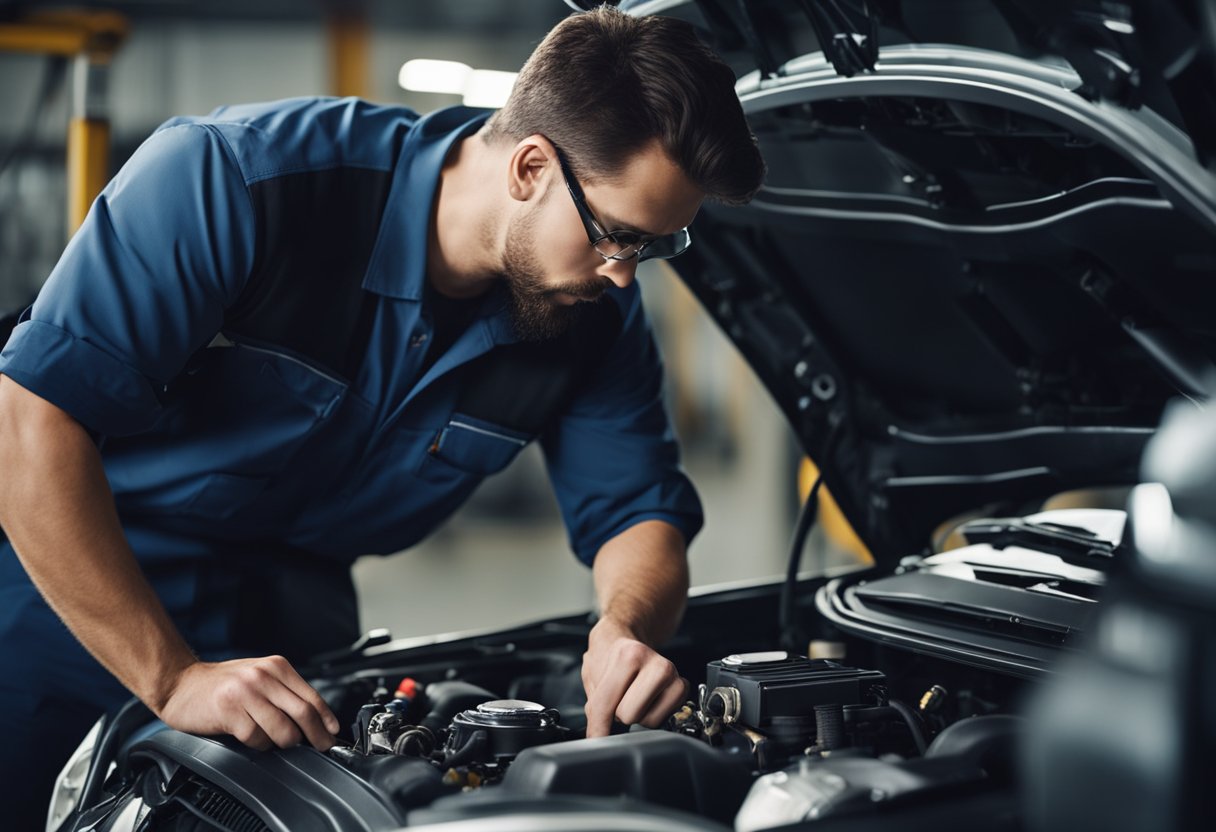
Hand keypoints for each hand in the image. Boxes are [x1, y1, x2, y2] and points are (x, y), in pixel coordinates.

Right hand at [156, 656, 340, 751]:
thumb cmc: (222, 684)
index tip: (333, 734)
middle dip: (317, 736)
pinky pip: (257, 738)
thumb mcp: (259, 676)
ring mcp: (246, 693)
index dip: (326, 719)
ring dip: (284, 743)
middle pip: (303, 713)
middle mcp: (264, 676)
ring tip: (275, 741)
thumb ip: (284, 692)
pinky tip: (252, 739)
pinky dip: (259, 745)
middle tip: (320, 747)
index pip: (312, 696)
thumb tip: (315, 719)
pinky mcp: (229, 711)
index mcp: (276, 666)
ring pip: (283, 730)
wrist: (180, 684)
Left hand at [582, 617, 687, 737]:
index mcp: (630, 656)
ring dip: (636, 714)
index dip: (598, 726)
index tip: (596, 738)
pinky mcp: (682, 687)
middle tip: (619, 696)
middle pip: (628, 716)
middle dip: (618, 712)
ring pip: (648, 721)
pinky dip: (651, 715)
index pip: (607, 704)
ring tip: (633, 695)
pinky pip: (662, 721)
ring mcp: (673, 676)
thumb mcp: (592, 676)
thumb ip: (596, 708)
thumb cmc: (610, 658)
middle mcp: (657, 664)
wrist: (627, 638)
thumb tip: (599, 740)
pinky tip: (647, 699)